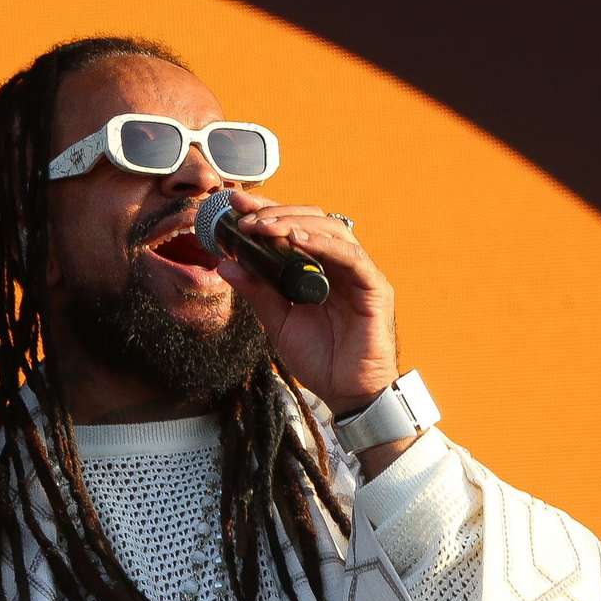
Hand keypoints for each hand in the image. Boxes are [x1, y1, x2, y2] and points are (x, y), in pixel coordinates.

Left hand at [217, 189, 399, 414]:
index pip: (294, 229)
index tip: (235, 206)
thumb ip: (257, 292)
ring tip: (263, 227)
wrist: (348, 394)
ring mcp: (359, 275)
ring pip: (331, 230)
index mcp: (319, 270)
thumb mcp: (278, 322)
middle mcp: (341, 266)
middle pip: (312, 220)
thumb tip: (226, 264)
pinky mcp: (374, 288)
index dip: (267, 212)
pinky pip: (351, 257)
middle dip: (276, 212)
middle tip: (244, 216)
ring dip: (294, 223)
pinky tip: (296, 241)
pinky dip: (323, 244)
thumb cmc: (321, 360)